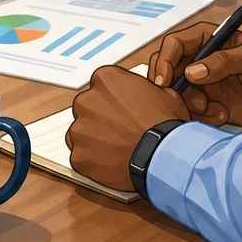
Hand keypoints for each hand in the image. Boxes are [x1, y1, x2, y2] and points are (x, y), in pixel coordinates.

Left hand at [67, 64, 190, 191]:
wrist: (160, 156)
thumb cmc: (163, 126)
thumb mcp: (163, 94)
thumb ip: (143, 91)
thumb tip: (146, 96)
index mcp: (106, 79)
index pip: (101, 84)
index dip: (111, 98)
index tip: (118, 108)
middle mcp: (87, 100)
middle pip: (87, 107)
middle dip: (99, 117)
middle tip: (117, 129)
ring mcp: (80, 129)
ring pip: (81, 132)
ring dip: (93, 139)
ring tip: (114, 147)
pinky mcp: (78, 155)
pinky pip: (81, 157)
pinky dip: (92, 160)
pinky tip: (110, 162)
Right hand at [149, 22, 241, 128]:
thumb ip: (226, 61)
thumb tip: (193, 71)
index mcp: (210, 40)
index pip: (175, 44)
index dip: (164, 60)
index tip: (164, 81)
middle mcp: (202, 60)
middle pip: (168, 68)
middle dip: (170, 86)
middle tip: (182, 101)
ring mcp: (204, 84)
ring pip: (177, 93)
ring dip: (188, 104)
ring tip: (211, 109)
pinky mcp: (210, 104)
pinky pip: (191, 111)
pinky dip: (200, 116)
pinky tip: (221, 116)